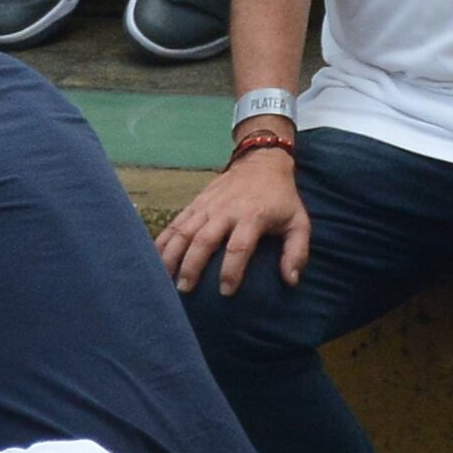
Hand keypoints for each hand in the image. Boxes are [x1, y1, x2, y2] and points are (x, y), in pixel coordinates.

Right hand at [159, 142, 312, 291]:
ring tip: (164, 280)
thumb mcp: (298, 221)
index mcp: (253, 216)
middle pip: (204, 240)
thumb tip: (291, 280)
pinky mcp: (195, 204)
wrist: (262, 161)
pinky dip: (162, 241)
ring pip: (184, 231)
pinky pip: (174, 224)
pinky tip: (153, 260)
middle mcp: (226, 211)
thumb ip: (297, 251)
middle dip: (192, 266)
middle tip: (185, 289)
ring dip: (172, 256)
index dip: (232, 270)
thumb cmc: (281, 198)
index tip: (226, 292)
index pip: (239, 246)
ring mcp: (207, 206)